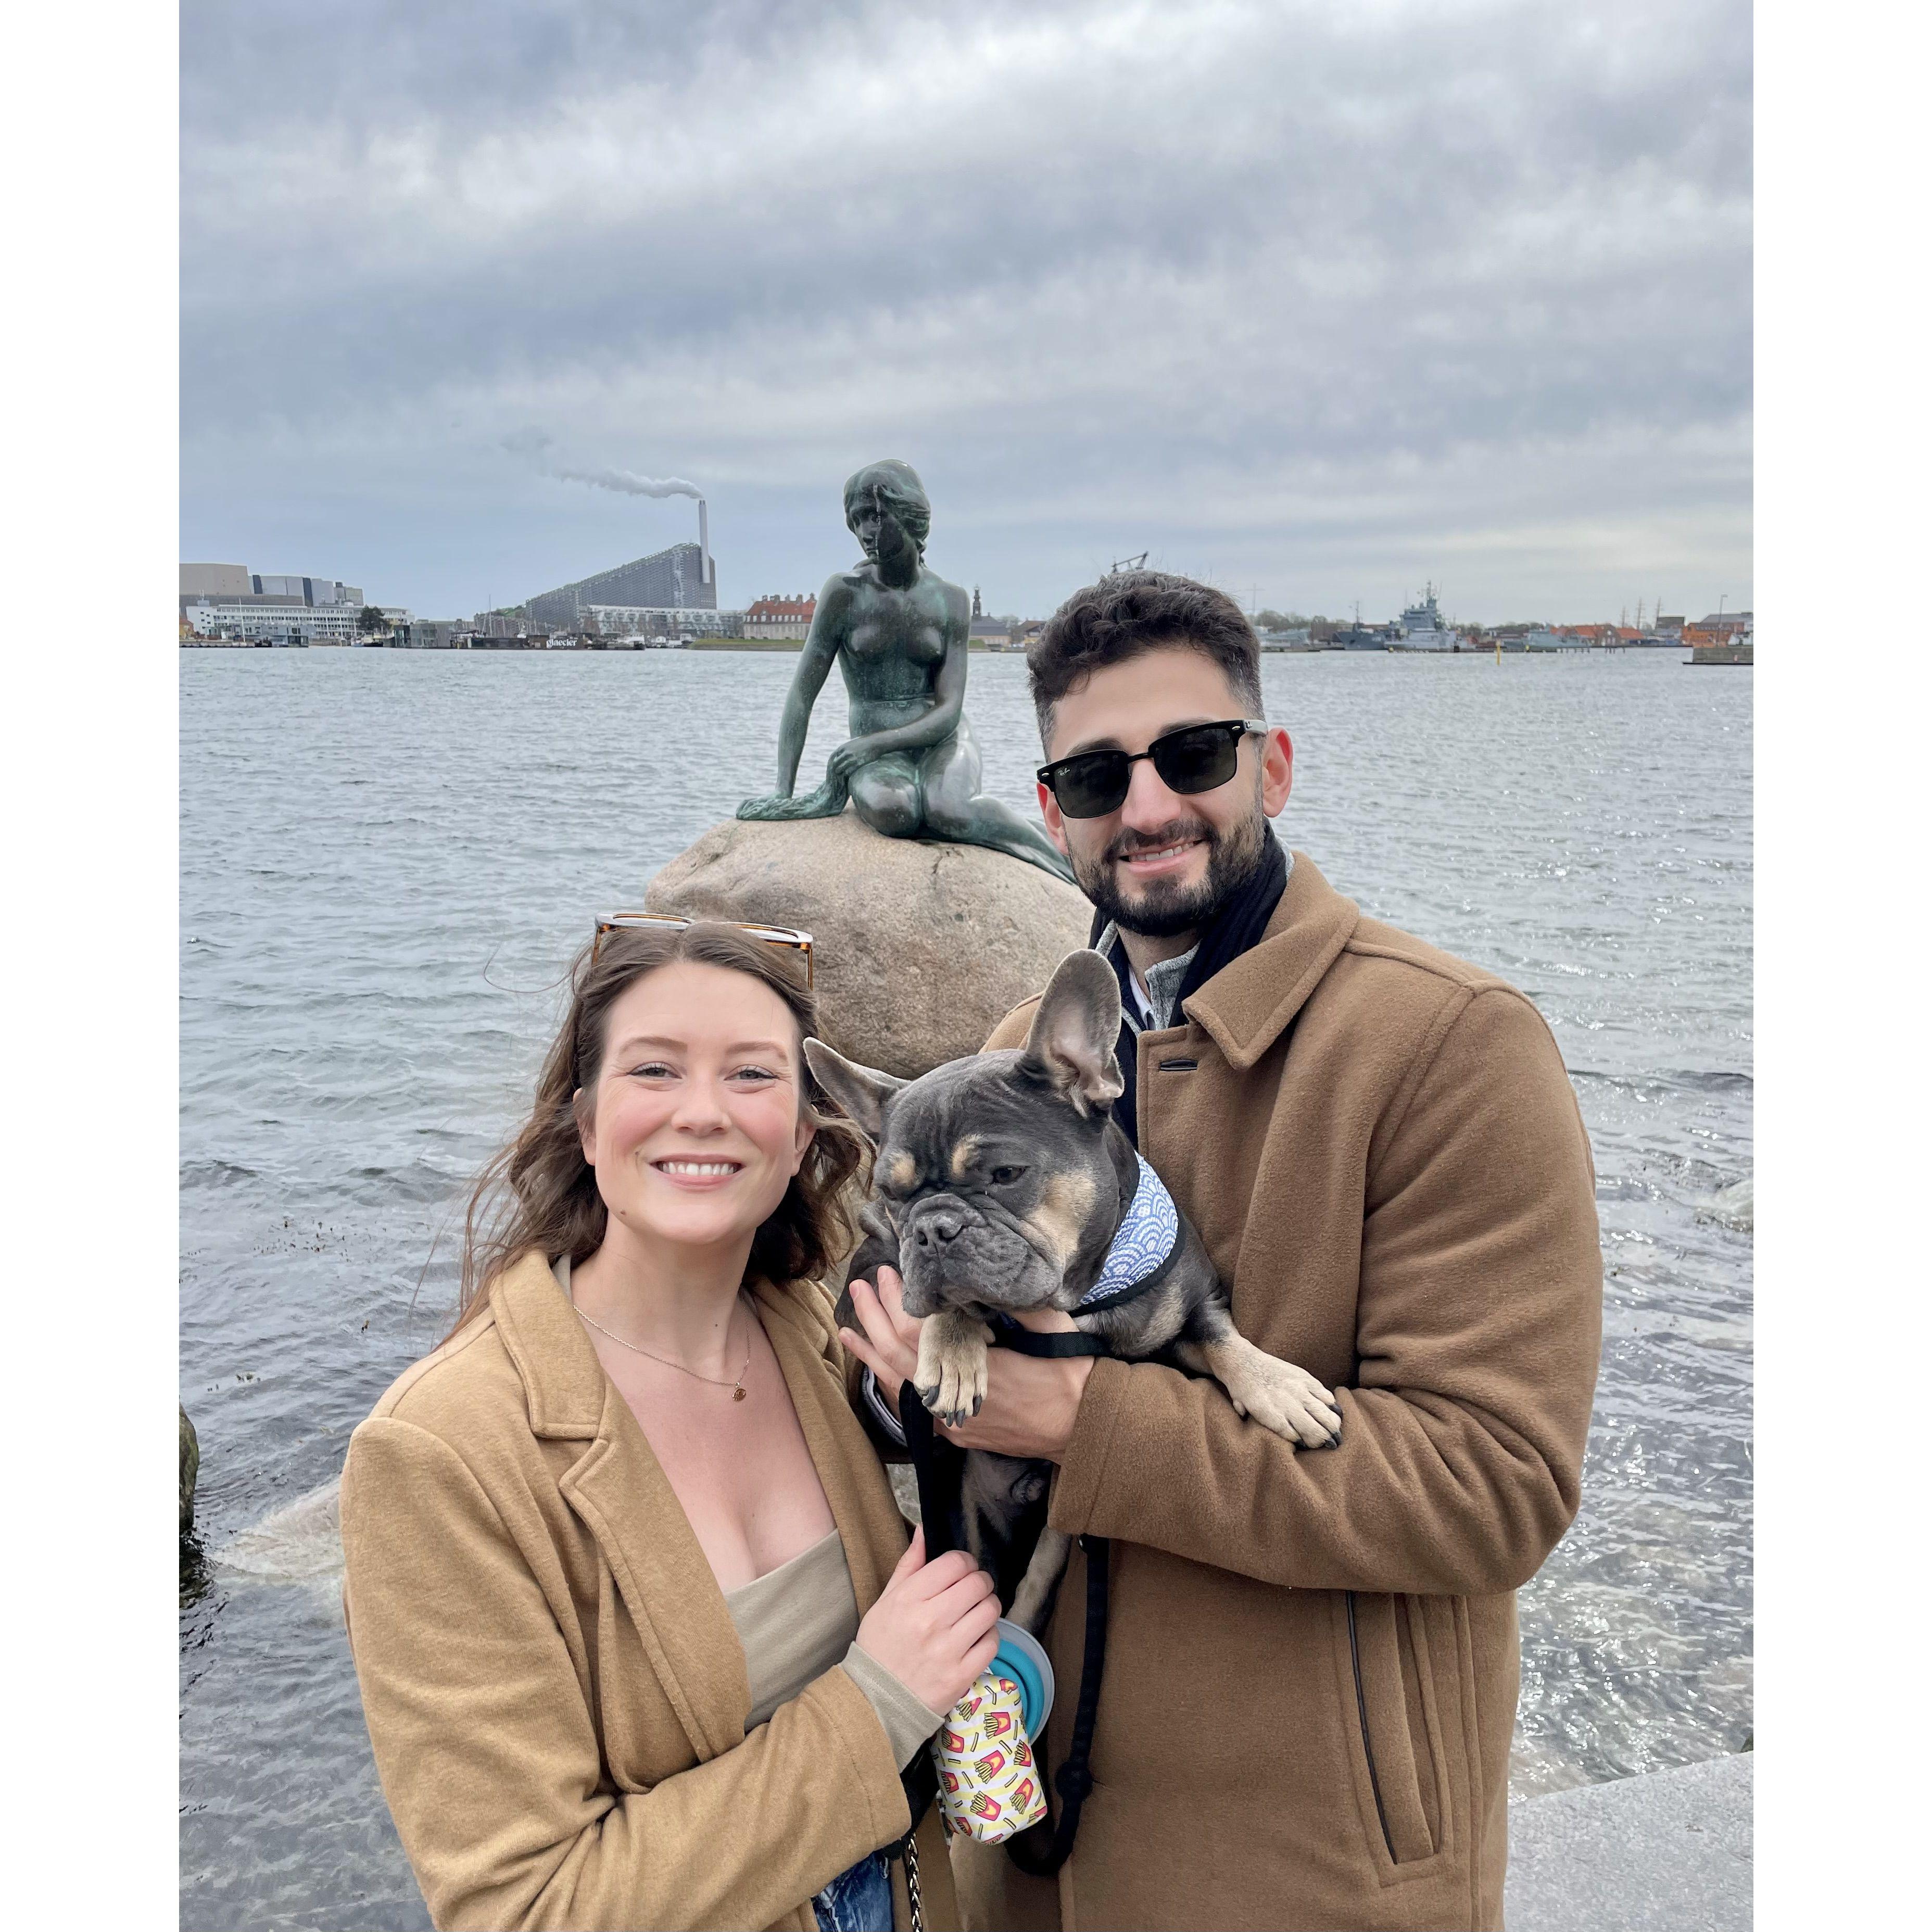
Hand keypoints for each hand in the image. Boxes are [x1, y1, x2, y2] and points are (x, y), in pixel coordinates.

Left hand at [825, 740, 869, 783]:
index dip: (833, 764)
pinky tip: (848, 777)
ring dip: (840, 774)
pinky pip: (848, 771)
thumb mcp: (852, 743)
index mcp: (843, 747)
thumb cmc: (865, 743)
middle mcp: (845, 752)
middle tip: (836, 775)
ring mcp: (851, 758)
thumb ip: (846, 749)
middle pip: (835, 764)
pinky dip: (847, 775)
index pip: (833, 757)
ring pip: (840, 769)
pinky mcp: (858, 763)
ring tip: (841, 778)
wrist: (876, 742)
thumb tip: (842, 755)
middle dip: (835, 770)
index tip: (834, 769)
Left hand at [841, 1268, 1096, 1462]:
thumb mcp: (1052, 1327)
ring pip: (899, 1388)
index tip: (888, 1274)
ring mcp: (953, 1421)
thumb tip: (986, 1277)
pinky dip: (893, 1386)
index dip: (896, 1305)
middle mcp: (954, 1399)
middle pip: (897, 1359)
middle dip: (874, 1321)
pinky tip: (879, 1371)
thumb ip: (1018, 1302)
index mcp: (973, 1368)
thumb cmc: (1070, 1374)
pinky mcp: (958, 1433)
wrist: (1084, 1428)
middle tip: (859, 1288)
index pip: (917, 1335)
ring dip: (873, 1355)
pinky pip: (914, 1408)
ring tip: (850, 1329)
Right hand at [855, 1527, 1000, 1713]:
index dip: (964, 1562)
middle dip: (980, 1582)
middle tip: (973, 1590)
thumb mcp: (886, 1601)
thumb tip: (924, 1531)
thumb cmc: (880, 1645)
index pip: (955, 1563)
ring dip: (987, 1607)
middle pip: (978, 1584)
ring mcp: (948, 1650)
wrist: (875, 1700)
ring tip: (975, 1612)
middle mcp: (931, 1621)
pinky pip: (992, 1643)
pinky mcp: (961, 1675)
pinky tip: (975, 1637)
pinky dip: (988, 1636)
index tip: (962, 1569)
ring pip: (990, 1611)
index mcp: (910, 1599)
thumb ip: (909, 1564)